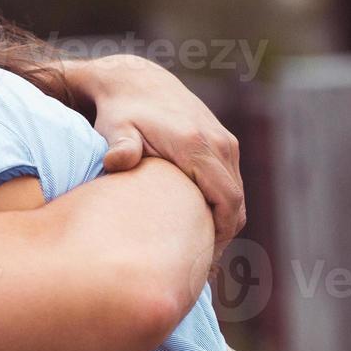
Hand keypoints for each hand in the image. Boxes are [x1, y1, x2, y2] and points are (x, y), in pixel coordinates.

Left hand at [67, 55, 244, 263]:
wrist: (135, 82)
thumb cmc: (119, 113)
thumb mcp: (114, 129)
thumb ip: (119, 146)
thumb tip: (118, 161)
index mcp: (198, 147)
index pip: (226, 203)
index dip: (219, 238)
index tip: (200, 263)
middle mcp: (220, 144)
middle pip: (237, 205)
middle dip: (221, 238)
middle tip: (197, 268)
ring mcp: (226, 141)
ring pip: (236, 197)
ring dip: (222, 224)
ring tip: (197, 252)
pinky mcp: (223, 142)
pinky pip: (231, 184)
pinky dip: (222, 208)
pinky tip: (197, 227)